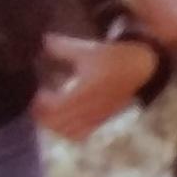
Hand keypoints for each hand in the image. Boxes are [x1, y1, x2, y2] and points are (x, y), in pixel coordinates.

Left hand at [32, 35, 157, 139]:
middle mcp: (90, 108)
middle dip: (42, 114)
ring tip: (48, 111)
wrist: (139, 68)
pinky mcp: (100, 121)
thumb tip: (39, 41)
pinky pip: (79, 134)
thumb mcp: (86, 50)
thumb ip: (60, 48)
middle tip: (37, 102)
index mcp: (84, 91)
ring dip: (53, 124)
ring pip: (66, 131)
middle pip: (57, 122)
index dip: (40, 102)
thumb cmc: (111, 57)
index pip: (54, 107)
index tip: (37, 90)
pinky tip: (64, 120)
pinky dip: (66, 131)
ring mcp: (95, 117)